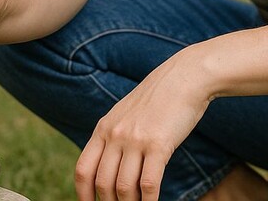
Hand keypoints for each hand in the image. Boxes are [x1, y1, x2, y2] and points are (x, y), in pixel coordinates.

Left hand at [75, 49, 210, 200]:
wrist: (184, 77)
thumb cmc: (158, 100)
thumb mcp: (126, 115)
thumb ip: (114, 137)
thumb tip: (109, 168)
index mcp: (103, 128)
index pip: (83, 170)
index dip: (84, 195)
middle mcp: (115, 134)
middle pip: (103, 183)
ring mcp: (136, 140)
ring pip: (124, 188)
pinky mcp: (158, 144)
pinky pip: (149, 184)